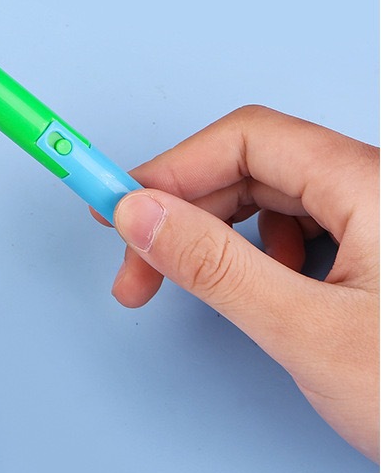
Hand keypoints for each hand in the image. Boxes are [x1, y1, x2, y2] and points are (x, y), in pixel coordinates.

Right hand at [97, 105, 378, 461]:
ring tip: (191, 282)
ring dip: (215, 233)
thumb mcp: (311, 333)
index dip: (174, 167)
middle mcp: (375, 190)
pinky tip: (260, 288)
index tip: (118, 205)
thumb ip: (217, 268)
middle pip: (253, 167)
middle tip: (134, 263)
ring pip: (272, 198)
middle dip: (183, 211)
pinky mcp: (376, 250)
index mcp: (371, 187)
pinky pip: (299, 228)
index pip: (248, 140)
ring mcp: (377, 219)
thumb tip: (141, 216)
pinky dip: (256, 253)